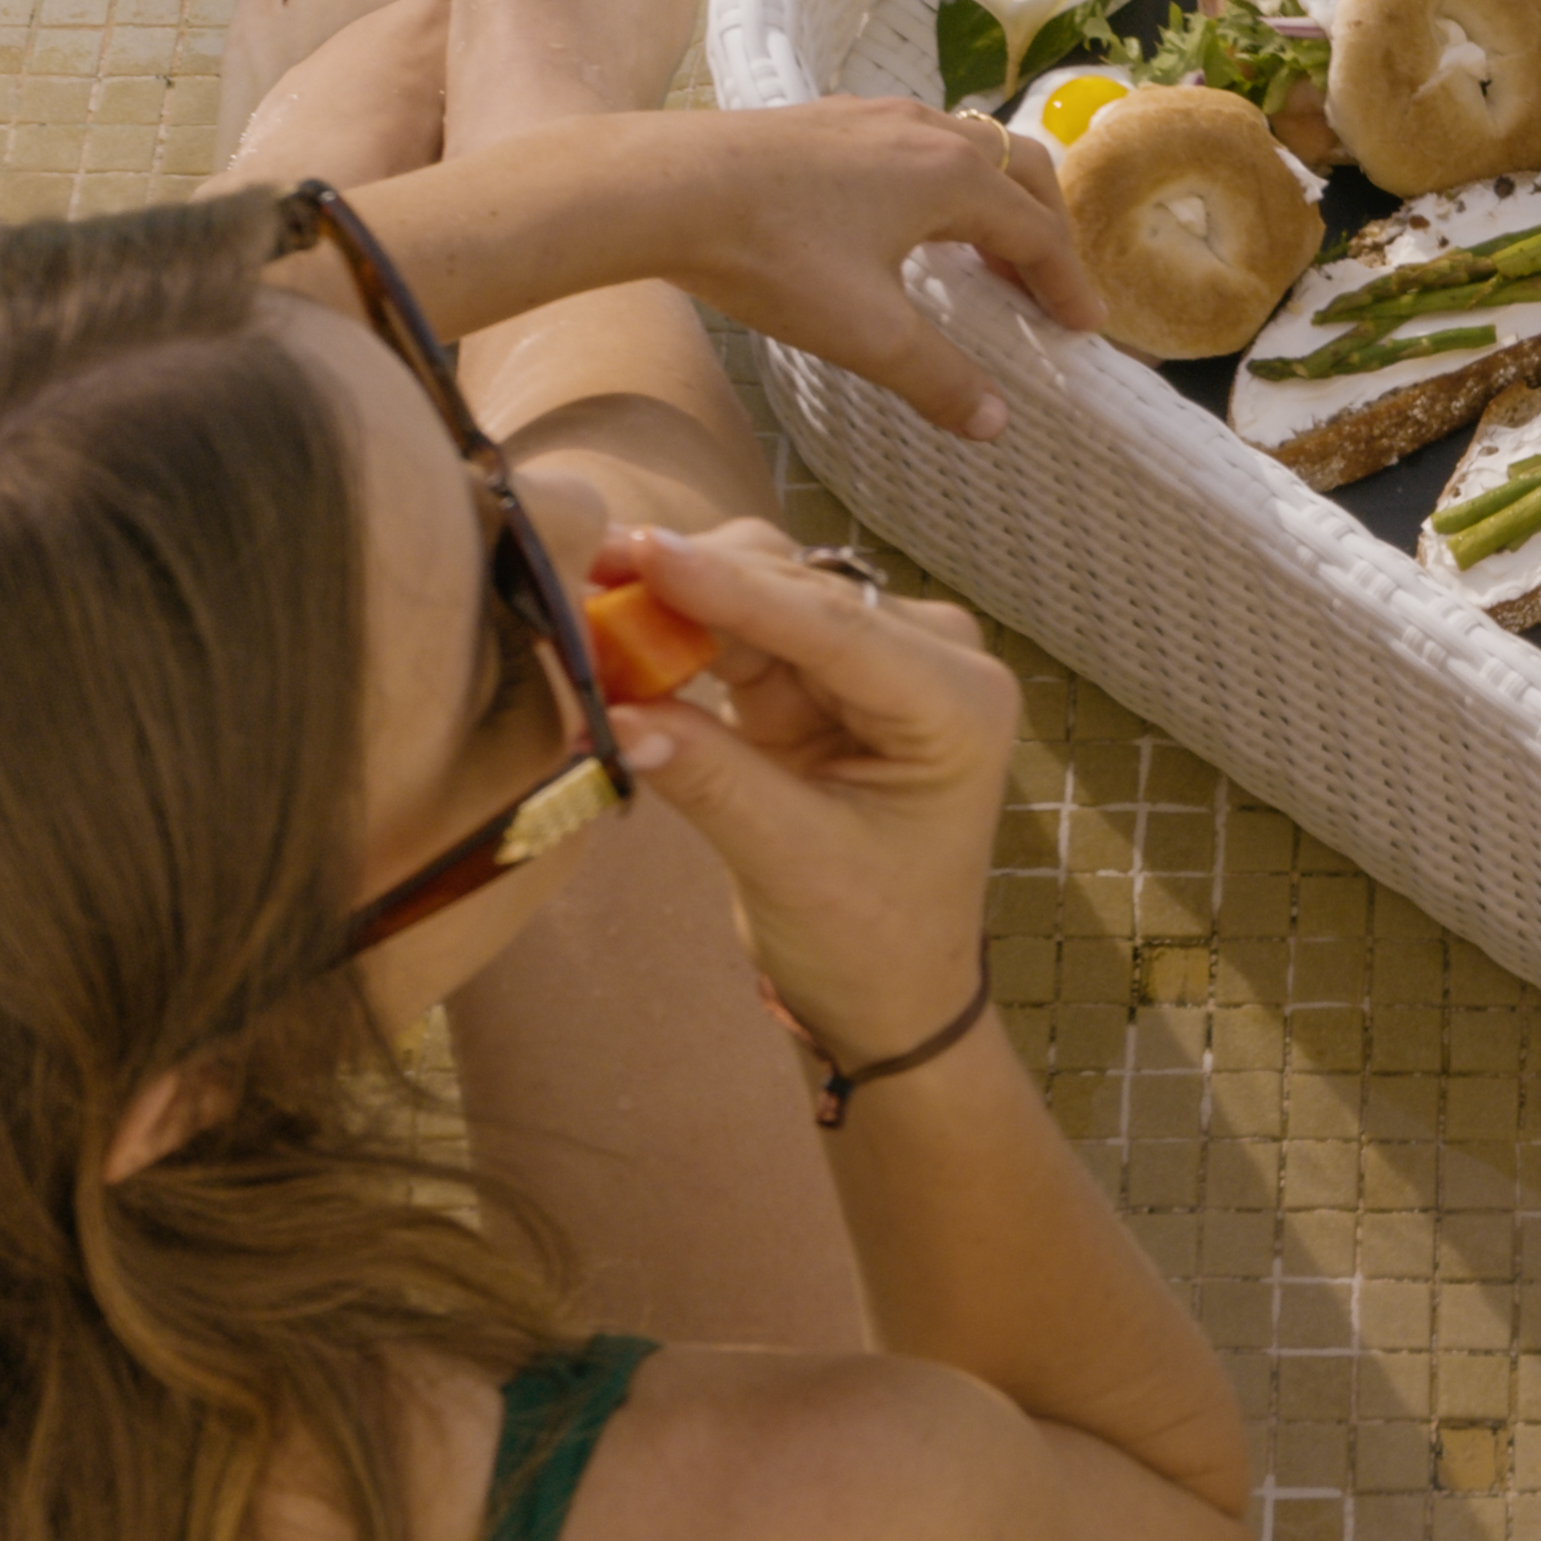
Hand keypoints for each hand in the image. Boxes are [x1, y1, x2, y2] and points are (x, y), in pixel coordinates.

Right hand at [589, 519, 1021, 1051]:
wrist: (887, 987)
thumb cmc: (870, 939)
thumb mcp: (792, 864)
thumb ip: (710, 778)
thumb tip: (615, 708)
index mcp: (958, 703)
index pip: (836, 627)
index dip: (734, 587)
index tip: (648, 552)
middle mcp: (928, 661)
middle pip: (795, 590)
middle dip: (690, 583)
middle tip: (582, 572)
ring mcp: (869, 661)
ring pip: (758, 593)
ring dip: (672, 597)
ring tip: (584, 599)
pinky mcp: (814, 676)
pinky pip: (734, 632)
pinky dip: (674, 631)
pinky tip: (610, 628)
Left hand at [659, 101, 1106, 439]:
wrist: (663, 187)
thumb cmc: (773, 255)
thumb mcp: (867, 334)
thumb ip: (939, 378)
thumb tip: (995, 422)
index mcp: (953, 177)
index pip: (1037, 231)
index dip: (1066, 284)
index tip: (1084, 327)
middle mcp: (925, 131)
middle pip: (1018, 168)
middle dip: (1045, 226)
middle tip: (1048, 284)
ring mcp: (872, 116)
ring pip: (964, 147)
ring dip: (993, 198)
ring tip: (985, 251)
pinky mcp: (825, 120)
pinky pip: (912, 142)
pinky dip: (940, 181)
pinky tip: (903, 218)